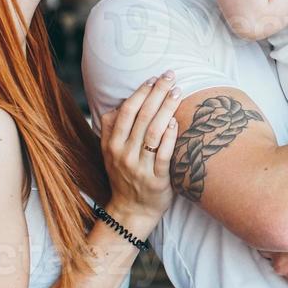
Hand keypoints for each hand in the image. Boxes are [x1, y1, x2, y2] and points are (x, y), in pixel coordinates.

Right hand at [100, 71, 182, 238]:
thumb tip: (119, 102)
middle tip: (170, 76)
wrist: (132, 211)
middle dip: (156, 93)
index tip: (153, 78)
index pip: (126, 112)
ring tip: (176, 92)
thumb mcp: (111, 152)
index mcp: (112, 144)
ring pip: (153, 132)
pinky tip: (177, 121)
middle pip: (141, 117)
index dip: (140, 93)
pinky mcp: (156, 180)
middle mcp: (124, 154)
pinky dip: (170, 136)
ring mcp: (140, 167)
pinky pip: (163, 154)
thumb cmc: (126, 176)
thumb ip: (112, 129)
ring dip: (166, 109)